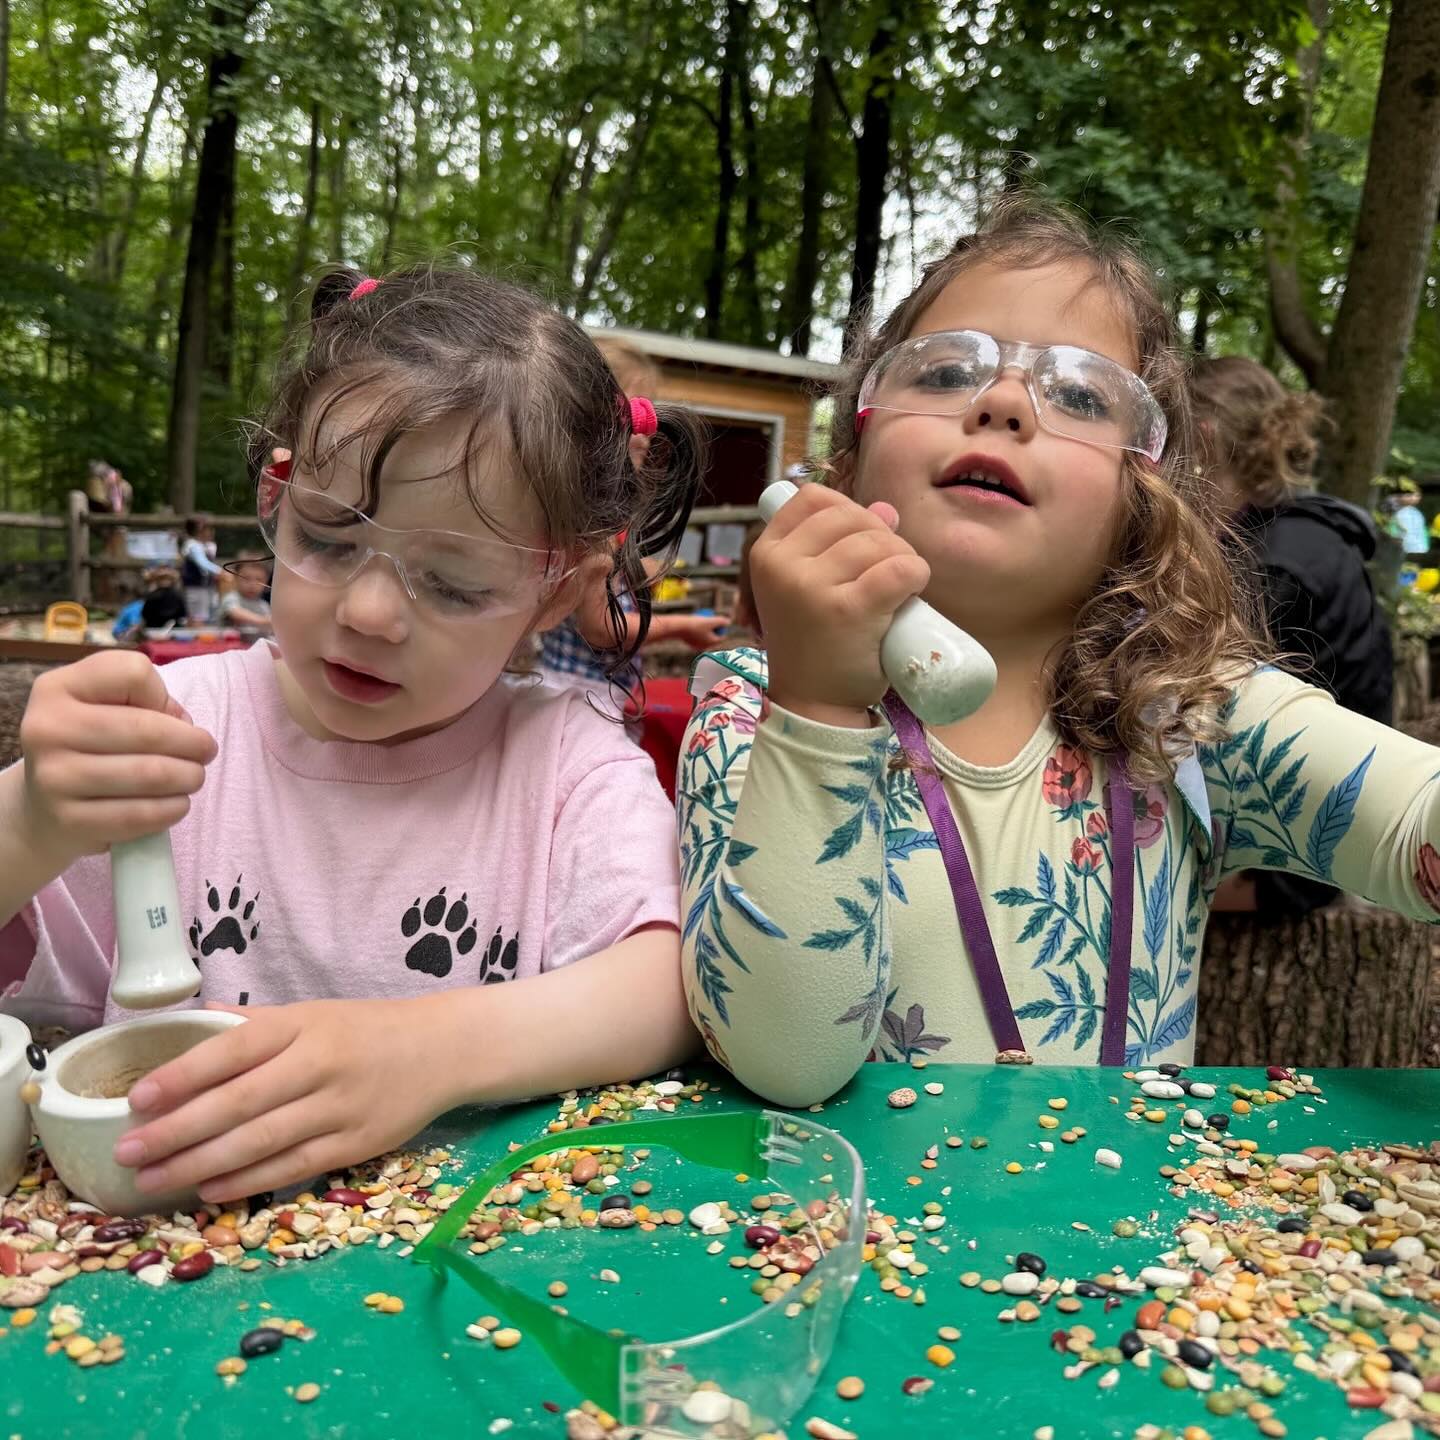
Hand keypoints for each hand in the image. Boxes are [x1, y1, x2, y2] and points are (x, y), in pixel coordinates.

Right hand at [18, 650, 216, 867]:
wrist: (42, 805)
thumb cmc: (90, 745)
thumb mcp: (104, 706)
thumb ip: (147, 701)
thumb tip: (186, 728)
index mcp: (58, 688)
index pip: (133, 673)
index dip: (163, 694)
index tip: (167, 714)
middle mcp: (47, 728)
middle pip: (147, 729)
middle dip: (193, 744)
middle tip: (206, 752)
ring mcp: (54, 777)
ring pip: (150, 774)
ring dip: (188, 778)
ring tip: (193, 778)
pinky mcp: (69, 820)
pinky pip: (140, 815)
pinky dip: (173, 809)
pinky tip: (177, 804)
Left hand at [114, 999, 443, 1201]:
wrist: (443, 1050)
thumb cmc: (368, 1029)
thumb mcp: (313, 1012)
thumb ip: (254, 1022)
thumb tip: (193, 1017)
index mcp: (304, 1025)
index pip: (236, 1049)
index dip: (185, 1075)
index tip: (139, 1098)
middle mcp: (320, 1064)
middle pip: (240, 1103)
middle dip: (178, 1130)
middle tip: (129, 1151)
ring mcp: (340, 1107)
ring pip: (262, 1141)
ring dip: (201, 1163)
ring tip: (153, 1179)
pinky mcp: (357, 1143)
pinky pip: (293, 1166)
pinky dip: (248, 1180)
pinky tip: (209, 1188)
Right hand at [674, 613, 731, 649]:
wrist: (678, 627)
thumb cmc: (696, 623)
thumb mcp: (711, 620)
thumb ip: (722, 621)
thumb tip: (729, 622)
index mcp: (712, 643)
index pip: (722, 636)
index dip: (722, 627)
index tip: (718, 619)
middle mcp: (705, 647)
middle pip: (714, 637)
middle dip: (714, 629)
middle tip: (711, 619)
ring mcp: (697, 646)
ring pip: (705, 637)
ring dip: (706, 630)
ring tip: (704, 621)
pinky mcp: (690, 644)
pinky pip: (697, 637)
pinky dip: (698, 632)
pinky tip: (696, 624)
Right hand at [748, 484, 929, 724]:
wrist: (815, 706)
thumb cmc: (816, 643)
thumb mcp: (810, 587)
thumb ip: (840, 545)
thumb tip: (887, 511)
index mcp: (766, 554)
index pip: (812, 498)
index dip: (847, 510)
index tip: (858, 542)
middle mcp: (782, 566)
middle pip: (852, 517)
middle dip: (882, 538)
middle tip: (885, 574)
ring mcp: (812, 587)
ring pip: (881, 542)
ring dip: (903, 560)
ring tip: (896, 592)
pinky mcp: (848, 610)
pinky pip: (899, 569)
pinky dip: (916, 576)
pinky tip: (911, 593)